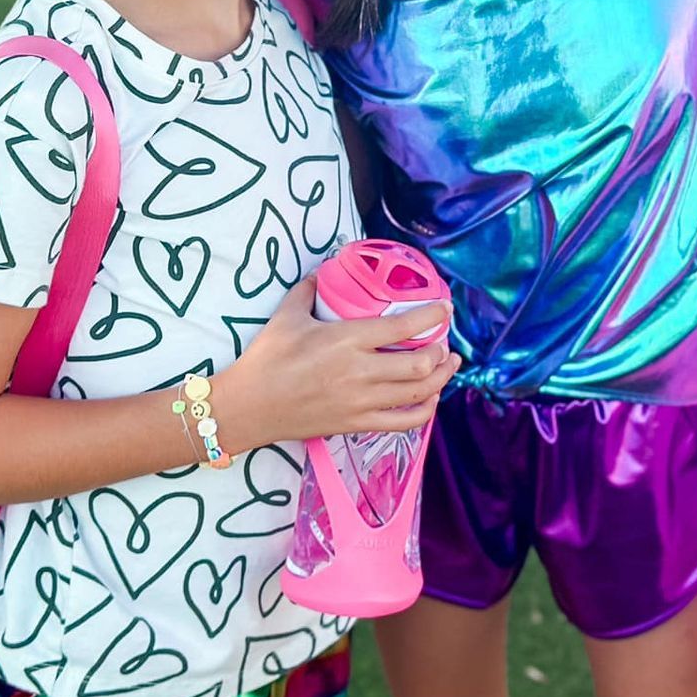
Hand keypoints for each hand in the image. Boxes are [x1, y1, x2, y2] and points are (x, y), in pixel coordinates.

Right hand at [212, 278, 458, 450]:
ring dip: (441, 378)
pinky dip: (424, 410)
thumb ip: (309, 290)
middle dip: (440, 352)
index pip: (403, 327)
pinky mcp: (356, 424)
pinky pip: (402, 423)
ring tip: (449, 364)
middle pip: (420, 364)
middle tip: (444, 341)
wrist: (247, 407)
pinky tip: (430, 399)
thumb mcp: (287, 316)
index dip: (432, 316)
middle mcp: (360, 372)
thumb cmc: (266, 359)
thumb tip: (324, 271)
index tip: (445, 308)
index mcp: (347, 340)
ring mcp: (361, 402)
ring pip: (418, 393)